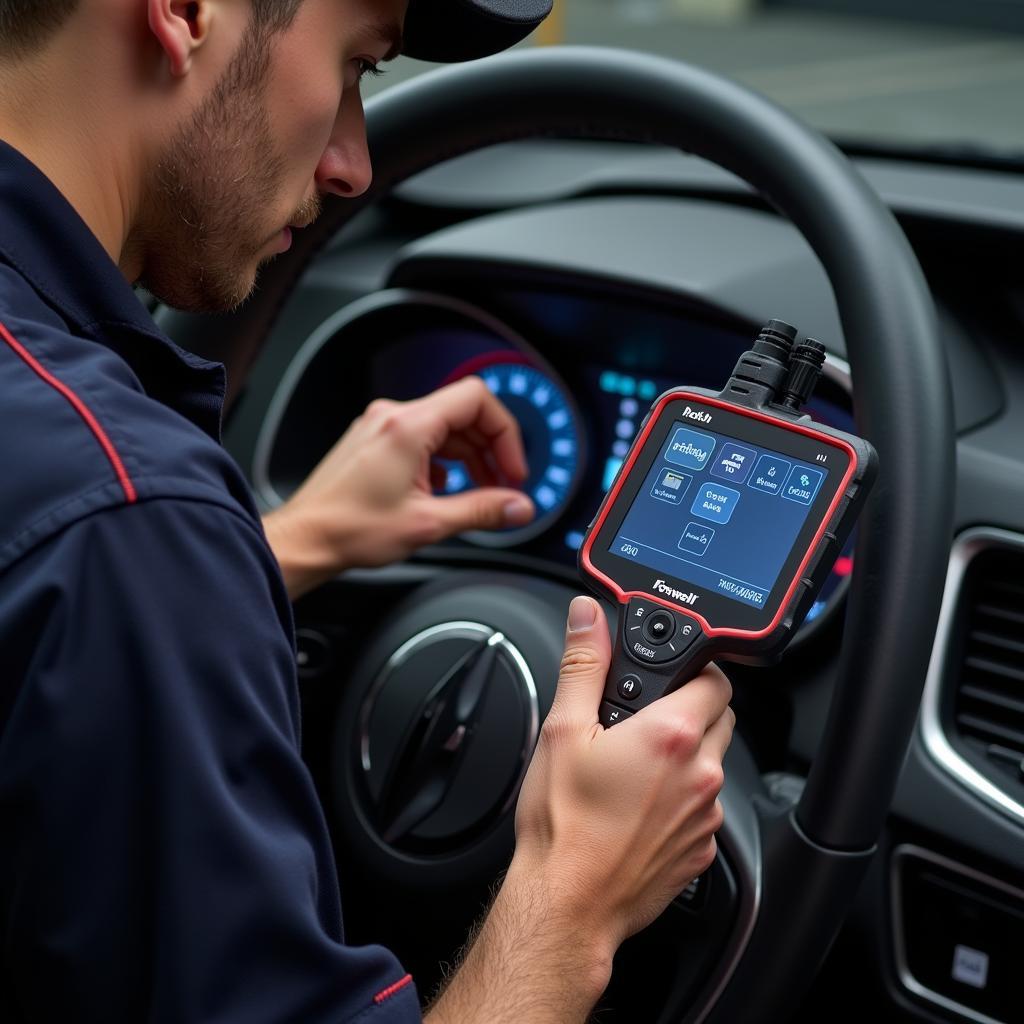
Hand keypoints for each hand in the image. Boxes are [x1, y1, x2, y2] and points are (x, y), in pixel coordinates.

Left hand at [262, 378, 533, 598]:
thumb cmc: (348, 529)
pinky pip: (423, 438)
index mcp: (408, 426)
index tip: (512, 468)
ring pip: (445, 427)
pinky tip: (444, 491)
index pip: (477, 400)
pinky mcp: (374, 441)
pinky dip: (444, 460)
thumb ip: (482, 511)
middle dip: (491, 450)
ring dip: (470, 457)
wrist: (305, 540)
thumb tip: (519, 507)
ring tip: (479, 492)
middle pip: (464, 413)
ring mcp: (381, 427)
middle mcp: (393, 417)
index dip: (505, 433)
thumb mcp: (428, 524)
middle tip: (503, 486)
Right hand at [513, 595, 733, 947]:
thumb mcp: (562, 729)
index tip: (665, 677)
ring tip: (635, 765)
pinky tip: (640, 805)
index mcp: (672, 735)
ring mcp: (705, 816)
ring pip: (712, 764)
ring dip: (686, 755)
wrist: (568, 903)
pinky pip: (704, 807)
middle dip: (689, 708)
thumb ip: (583, 664)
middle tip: (644, 719)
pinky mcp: (701, 849)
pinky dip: (682, 798)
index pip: (715, 678)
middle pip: (719, 717)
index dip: (690, 670)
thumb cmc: (563, 824)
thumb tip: (588, 617)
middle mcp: (701, 774)